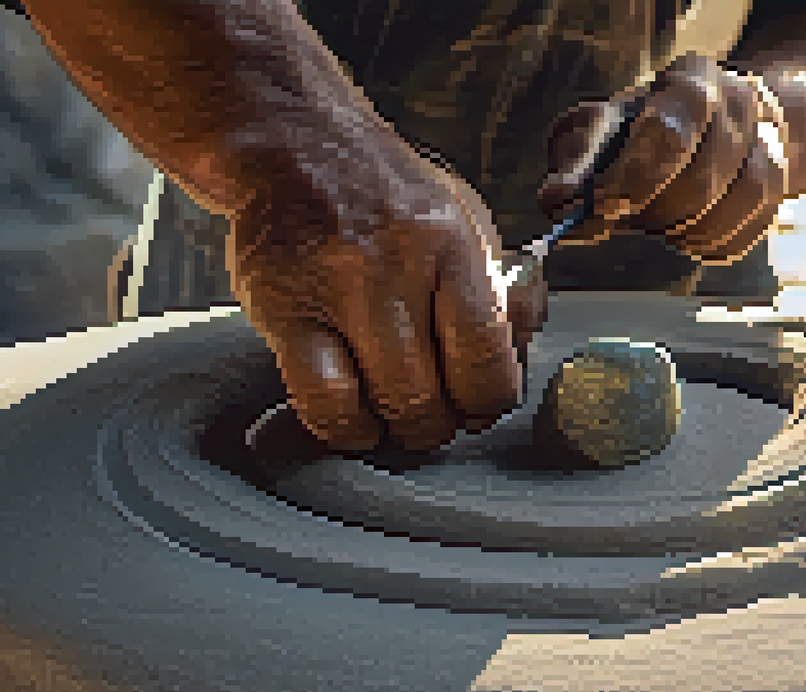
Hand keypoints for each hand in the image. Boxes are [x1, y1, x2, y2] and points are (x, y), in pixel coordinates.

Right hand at [228, 132, 533, 452]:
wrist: (295, 144)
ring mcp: (333, 288)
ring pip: (381, 404)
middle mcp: (394, 263)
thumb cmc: (386, 196)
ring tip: (396, 418)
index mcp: (451, 241)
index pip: (487, 355)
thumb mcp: (464, 219)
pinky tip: (354, 417)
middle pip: (433, 394)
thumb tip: (525, 348)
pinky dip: (345, 428)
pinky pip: (320, 402)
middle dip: (440, 426)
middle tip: (435, 418)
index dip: (489, 402)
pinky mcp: (280, 310)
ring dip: (396, 432)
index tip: (479, 407)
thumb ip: (502, 287)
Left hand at [537, 53, 789, 264]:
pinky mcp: (776, 186)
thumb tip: (557, 201)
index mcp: (689, 79)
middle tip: (628, 214)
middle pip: (702, 177)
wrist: (710, 129)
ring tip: (658, 226)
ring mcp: (766, 143)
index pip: (670, 129)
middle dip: (656, 210)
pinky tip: (686, 236)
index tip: (604, 205)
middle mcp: (738, 103)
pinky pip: (745, 230)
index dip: (634, 175)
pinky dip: (708, 243)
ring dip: (684, 229)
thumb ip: (576, 163)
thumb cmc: (642, 131)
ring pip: (731, 204)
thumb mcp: (602, 130)